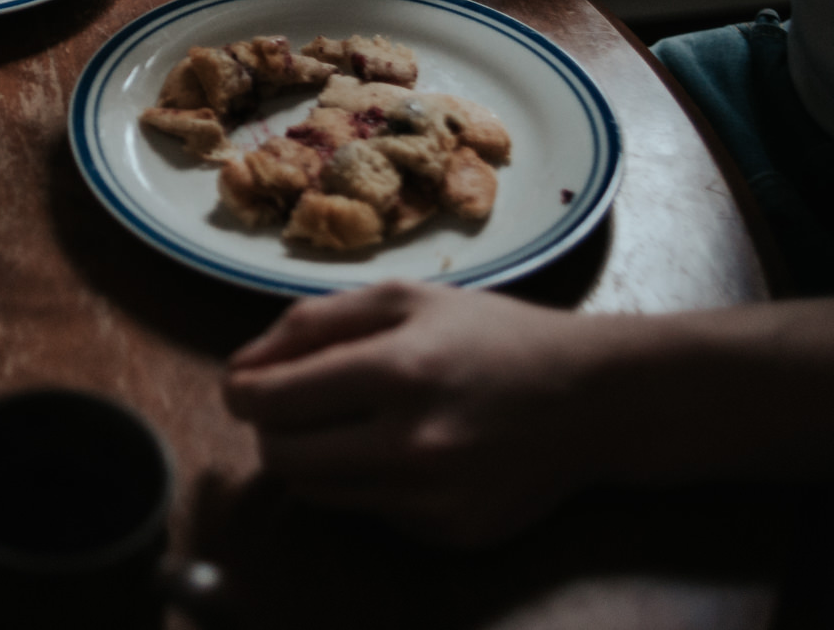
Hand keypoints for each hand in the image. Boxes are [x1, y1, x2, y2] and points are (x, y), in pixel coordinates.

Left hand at [222, 280, 609, 546]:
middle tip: (293, 406)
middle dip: (271, 429)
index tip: (242, 385)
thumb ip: (311, 322)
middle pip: (282, 457)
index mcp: (395, 370)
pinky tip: (408, 452)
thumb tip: (242, 367)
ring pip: (316, 492)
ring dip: (314, 458)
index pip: (270, 400)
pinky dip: (367, 484)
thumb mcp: (404, 298)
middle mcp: (411, 444)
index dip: (240, 391)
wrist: (593, 399)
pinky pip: (368, 513)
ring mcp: (432, 499)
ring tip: (354, 423)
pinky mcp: (450, 535)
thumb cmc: (491, 335)